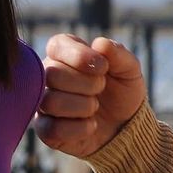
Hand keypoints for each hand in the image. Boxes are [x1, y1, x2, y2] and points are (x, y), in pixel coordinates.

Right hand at [35, 34, 146, 157]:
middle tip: (101, 88)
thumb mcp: (129, 69)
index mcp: (64, 54)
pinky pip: (51, 129)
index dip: (79, 56)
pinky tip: (91, 125)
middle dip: (86, 83)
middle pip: (52, 74)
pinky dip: (79, 129)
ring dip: (83, 106)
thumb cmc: (122, 91)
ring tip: (95, 106)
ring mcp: (43, 103)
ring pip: (50, 102)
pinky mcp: (45, 129)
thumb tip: (99, 43)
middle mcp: (47, 76)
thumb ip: (118, 53)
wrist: (124, 126)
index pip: (57, 46)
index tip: (103, 67)